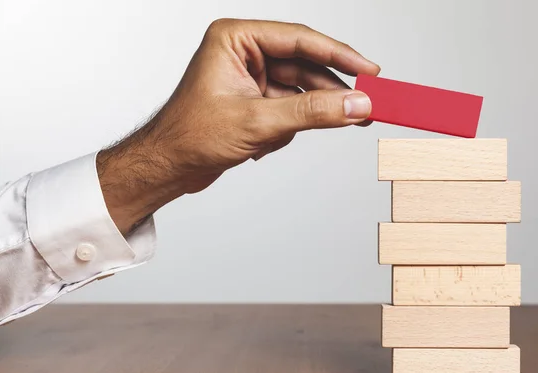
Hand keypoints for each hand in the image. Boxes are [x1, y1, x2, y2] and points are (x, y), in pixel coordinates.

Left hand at [97, 18, 379, 233]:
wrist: (167, 167)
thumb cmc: (190, 136)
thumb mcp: (259, 122)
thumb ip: (312, 112)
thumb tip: (356, 104)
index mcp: (236, 39)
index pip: (300, 39)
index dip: (340, 55)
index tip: (370, 70)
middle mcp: (244, 53)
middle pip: (304, 65)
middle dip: (331, 90)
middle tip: (366, 103)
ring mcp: (249, 78)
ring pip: (300, 90)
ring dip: (312, 113)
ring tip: (332, 127)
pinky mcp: (253, 101)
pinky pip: (289, 108)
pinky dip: (289, 128)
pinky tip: (267, 144)